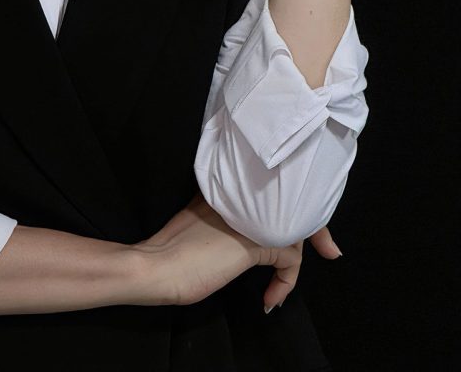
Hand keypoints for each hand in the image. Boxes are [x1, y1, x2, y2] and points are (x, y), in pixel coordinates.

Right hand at [135, 192, 342, 311]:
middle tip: (330, 250)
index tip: (303, 230)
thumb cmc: (170, 251)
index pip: (272, 190)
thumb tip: (241, 235)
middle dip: (316, 228)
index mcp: (226, 188)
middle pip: (291, 203)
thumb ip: (222, 216)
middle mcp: (242, 196)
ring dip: (300, 259)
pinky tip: (270, 298)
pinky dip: (286, 282)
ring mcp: (249, 216)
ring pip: (296, 229)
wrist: (157, 265)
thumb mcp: (200, 225)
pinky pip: (290, 259)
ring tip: (283, 286)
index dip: (292, 206)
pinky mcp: (255, 241)